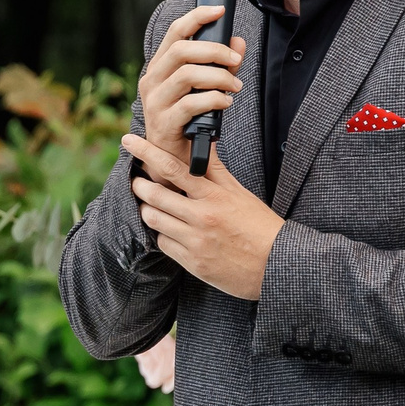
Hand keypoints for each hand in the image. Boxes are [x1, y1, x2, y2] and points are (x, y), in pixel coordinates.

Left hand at [122, 132, 283, 299]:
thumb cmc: (259, 225)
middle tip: (136, 181)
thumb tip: (202, 143)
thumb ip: (215, 170)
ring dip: (147, 210)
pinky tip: (167, 229)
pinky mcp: (192, 263)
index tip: (129, 141)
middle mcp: (201, 217)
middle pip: (154, 195)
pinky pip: (163, 244)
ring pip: (153, 220)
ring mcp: (195, 241)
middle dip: (139, 185)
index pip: (172, 168)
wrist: (275, 264)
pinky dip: (161, 234)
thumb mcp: (239, 193)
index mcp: (214, 196)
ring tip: (150, 205)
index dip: (146, 152)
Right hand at [138, 7, 246, 165]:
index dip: (197, 17)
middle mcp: (152, 81)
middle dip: (214, 51)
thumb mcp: (204, 88)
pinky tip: (225, 103)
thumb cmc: (189, 120)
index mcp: (159, 67)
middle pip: (181, 50)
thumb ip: (221, 65)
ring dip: (218, 77)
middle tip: (235, 61)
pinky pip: (191, 104)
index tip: (219, 10)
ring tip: (234, 86)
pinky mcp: (164, 123)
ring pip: (187, 75)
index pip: (174, 32)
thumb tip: (239, 42)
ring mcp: (155, 102)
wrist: (174, 160)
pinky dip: (213, 100)